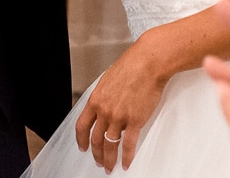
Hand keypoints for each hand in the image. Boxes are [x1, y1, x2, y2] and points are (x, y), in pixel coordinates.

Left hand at [74, 39, 165, 171]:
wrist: (149, 62)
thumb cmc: (132, 65)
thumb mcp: (108, 79)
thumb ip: (104, 96)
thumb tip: (105, 105)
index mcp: (96, 100)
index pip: (82, 126)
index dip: (81, 140)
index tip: (83, 147)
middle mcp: (104, 111)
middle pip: (95, 140)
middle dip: (96, 154)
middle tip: (99, 162)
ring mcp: (119, 117)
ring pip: (110, 145)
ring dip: (109, 160)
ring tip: (111, 167)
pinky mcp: (135, 121)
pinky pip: (128, 145)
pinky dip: (127, 157)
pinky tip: (127, 162)